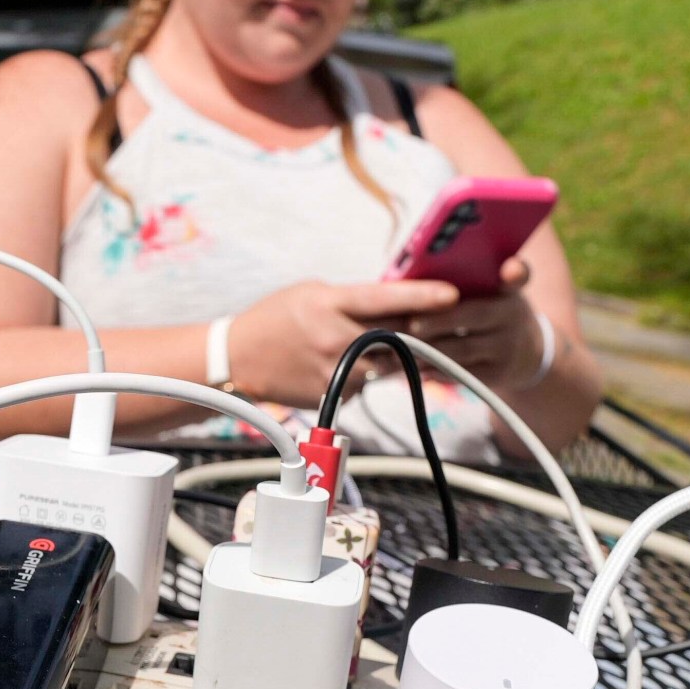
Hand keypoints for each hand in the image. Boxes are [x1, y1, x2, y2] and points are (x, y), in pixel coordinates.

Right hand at [224, 277, 460, 408]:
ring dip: (391, 357)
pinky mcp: (334, 395)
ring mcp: (335, 371)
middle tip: (433, 327)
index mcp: (329, 304)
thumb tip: (396, 302)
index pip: (383, 299)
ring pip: (387, 365)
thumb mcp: (312, 293)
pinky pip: (368, 384)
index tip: (452, 295)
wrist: (238, 358)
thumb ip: (352, 299)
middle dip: (419, 333)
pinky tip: (342, 366)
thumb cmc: (275, 319)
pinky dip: (366, 375)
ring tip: (365, 345)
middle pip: (396, 337)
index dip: (421, 296)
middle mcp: (335, 338)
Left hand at [403, 259, 545, 386]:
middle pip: (474, 315)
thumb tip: (408, 279)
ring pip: (462, 349)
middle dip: (438, 320)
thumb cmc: (492, 312)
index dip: (515, 271)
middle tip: (411, 323)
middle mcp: (511, 316)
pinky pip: (461, 374)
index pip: (518, 275)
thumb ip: (465, 282)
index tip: (509, 270)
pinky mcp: (496, 374)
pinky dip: (434, 370)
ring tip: (399, 347)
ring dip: (428, 349)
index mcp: (507, 289)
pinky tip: (411, 368)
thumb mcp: (492, 291)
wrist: (527, 353)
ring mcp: (506, 348)